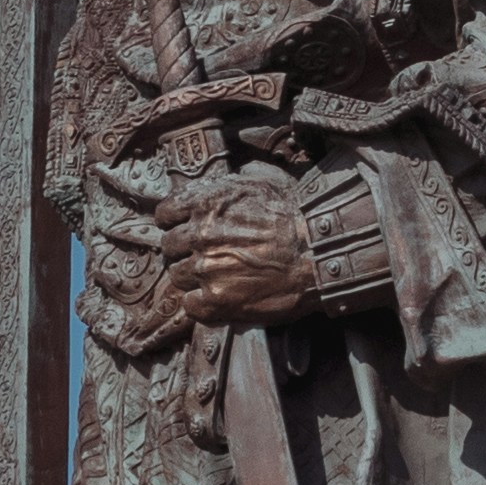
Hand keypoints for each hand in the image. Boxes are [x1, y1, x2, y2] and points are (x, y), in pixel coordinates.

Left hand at [82, 163, 316, 358]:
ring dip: (194, 277)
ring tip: (218, 276)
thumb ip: (236, 180)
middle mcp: (199, 235)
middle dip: (184, 251)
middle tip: (206, 256)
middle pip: (170, 247)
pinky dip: (202, 303)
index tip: (185, 229)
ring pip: (178, 276)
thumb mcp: (265, 180)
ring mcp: (206, 269)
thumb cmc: (297, 214)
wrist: (320, 251)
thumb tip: (229, 179)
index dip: (175, 223)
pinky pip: (191, 305)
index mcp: (205, 203)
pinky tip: (221, 297)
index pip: (165, 214)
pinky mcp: (217, 300)